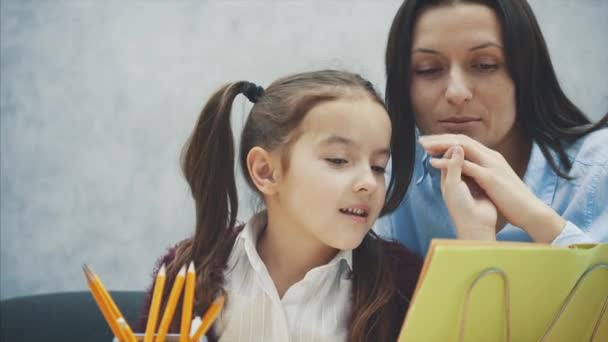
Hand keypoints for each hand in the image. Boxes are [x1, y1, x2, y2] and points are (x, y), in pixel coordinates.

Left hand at [420, 134, 565, 242]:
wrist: (528, 211)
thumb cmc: (511, 200)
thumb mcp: (493, 183)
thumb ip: (480, 172)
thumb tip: (467, 167)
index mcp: (490, 158)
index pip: (465, 143)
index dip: (446, 141)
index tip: (429, 143)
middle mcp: (490, 157)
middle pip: (461, 141)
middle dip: (439, 139)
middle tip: (421, 140)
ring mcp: (491, 165)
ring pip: (462, 148)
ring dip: (441, 145)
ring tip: (424, 146)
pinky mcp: (490, 177)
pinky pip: (466, 165)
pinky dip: (448, 162)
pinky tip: (433, 163)